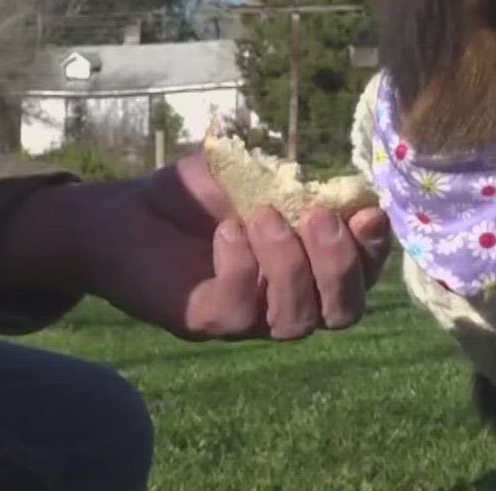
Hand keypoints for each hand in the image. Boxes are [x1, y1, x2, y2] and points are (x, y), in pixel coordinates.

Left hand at [0, 153, 390, 341]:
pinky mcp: (204, 321)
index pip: (363, 275)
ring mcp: (247, 318)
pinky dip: (241, 268)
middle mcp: (286, 301)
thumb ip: (294, 181)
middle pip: (342, 312)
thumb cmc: (192, 196)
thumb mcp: (249, 175)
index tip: (367, 210)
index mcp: (308, 266)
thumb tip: (339, 182)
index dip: (375, 250)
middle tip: (317, 218)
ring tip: (262, 216)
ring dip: (290, 267)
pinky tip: (225, 231)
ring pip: (296, 320)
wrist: (119, 214)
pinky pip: (239, 312)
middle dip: (341, 266)